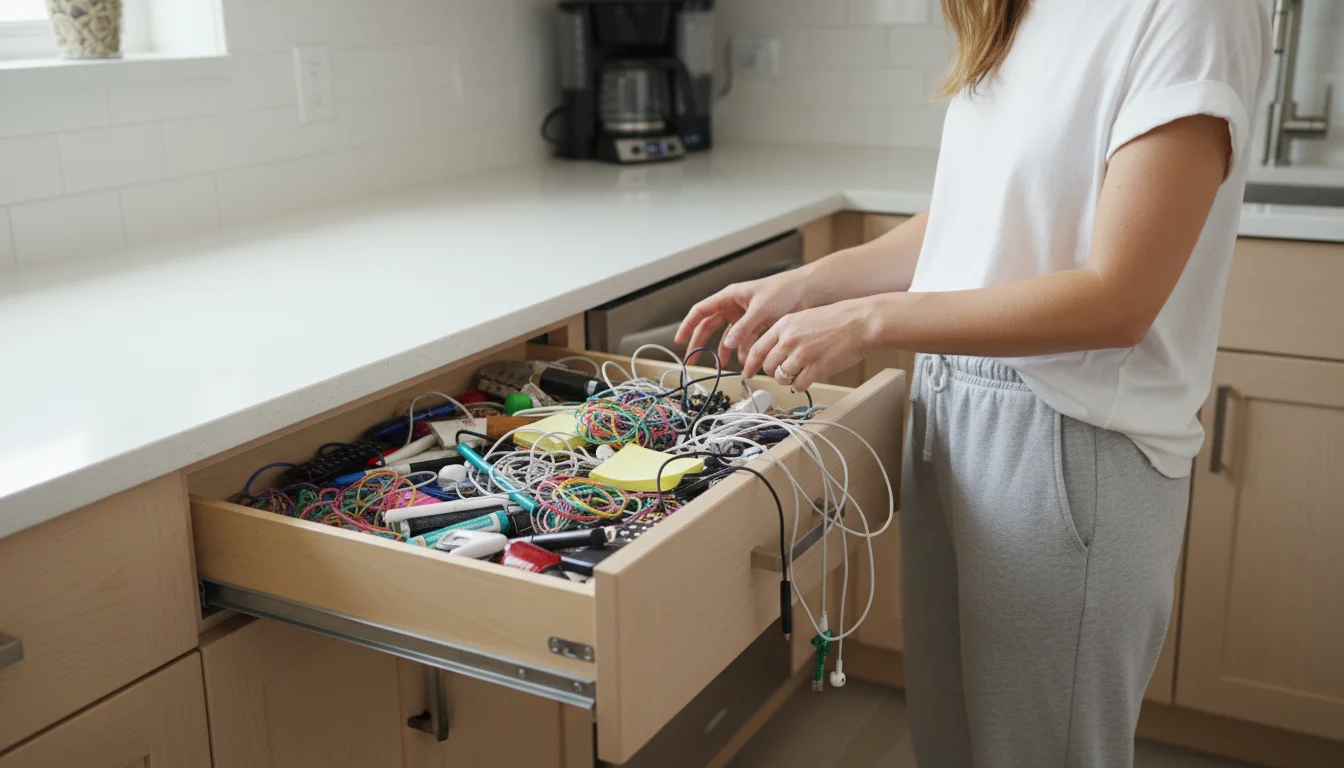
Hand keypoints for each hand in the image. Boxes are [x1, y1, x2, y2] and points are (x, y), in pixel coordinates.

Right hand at [674, 270, 810, 366]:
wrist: (807, 292)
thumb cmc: (783, 290)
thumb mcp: (760, 309)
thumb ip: (743, 328)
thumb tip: (727, 344)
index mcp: (730, 296)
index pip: (701, 311)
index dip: (688, 325)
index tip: (680, 340)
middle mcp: (734, 307)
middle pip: (710, 326)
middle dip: (701, 343)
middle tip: (694, 359)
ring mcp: (745, 318)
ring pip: (727, 337)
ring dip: (724, 351)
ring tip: (721, 365)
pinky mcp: (757, 327)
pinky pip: (744, 341)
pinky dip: (743, 351)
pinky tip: (744, 360)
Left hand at [741, 298, 876, 390]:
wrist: (860, 322)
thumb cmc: (837, 320)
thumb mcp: (804, 318)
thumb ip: (786, 333)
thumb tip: (774, 351)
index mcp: (784, 325)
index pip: (757, 349)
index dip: (750, 364)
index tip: (747, 373)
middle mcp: (789, 340)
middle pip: (767, 365)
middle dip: (772, 372)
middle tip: (781, 373)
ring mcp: (801, 355)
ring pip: (780, 377)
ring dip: (787, 379)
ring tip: (799, 372)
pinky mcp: (815, 368)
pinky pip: (798, 385)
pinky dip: (801, 385)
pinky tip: (809, 377)